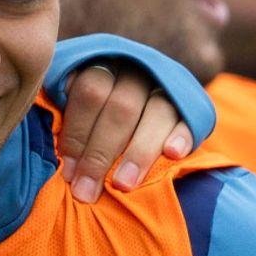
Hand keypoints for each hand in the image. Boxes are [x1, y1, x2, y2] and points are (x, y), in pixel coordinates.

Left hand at [55, 62, 194, 202]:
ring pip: (157, 111)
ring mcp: (167, 86)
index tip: (68, 171)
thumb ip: (68, 123)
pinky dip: (181, 135)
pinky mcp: (193, 104)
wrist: (145, 100)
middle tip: (86, 191)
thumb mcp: (76, 109)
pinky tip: (173, 154)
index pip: (90, 92)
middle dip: (100, 152)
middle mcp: (137, 71)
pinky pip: (191, 118)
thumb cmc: (95, 116)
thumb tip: (61, 164)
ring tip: (123, 184)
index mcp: (104, 65)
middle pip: (121, 107)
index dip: (77, 132)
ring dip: (138, 151)